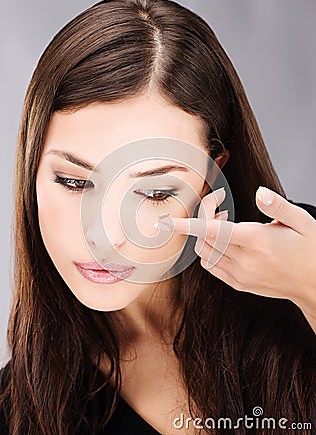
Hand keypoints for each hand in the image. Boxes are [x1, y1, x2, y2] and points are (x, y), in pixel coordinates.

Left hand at [157, 187, 315, 332]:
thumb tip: (258, 192)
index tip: (167, 222)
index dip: (188, 224)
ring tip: (226, 225)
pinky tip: (226, 243)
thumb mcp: (302, 222)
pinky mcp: (239, 284)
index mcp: (257, 241)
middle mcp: (245, 260)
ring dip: (206, 236)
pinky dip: (210, 252)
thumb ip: (278, 206)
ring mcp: (240, 275)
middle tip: (221, 207)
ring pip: (205, 253)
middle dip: (204, 218)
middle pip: (205, 238)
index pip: (213, 230)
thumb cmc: (311, 251)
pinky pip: (212, 267)